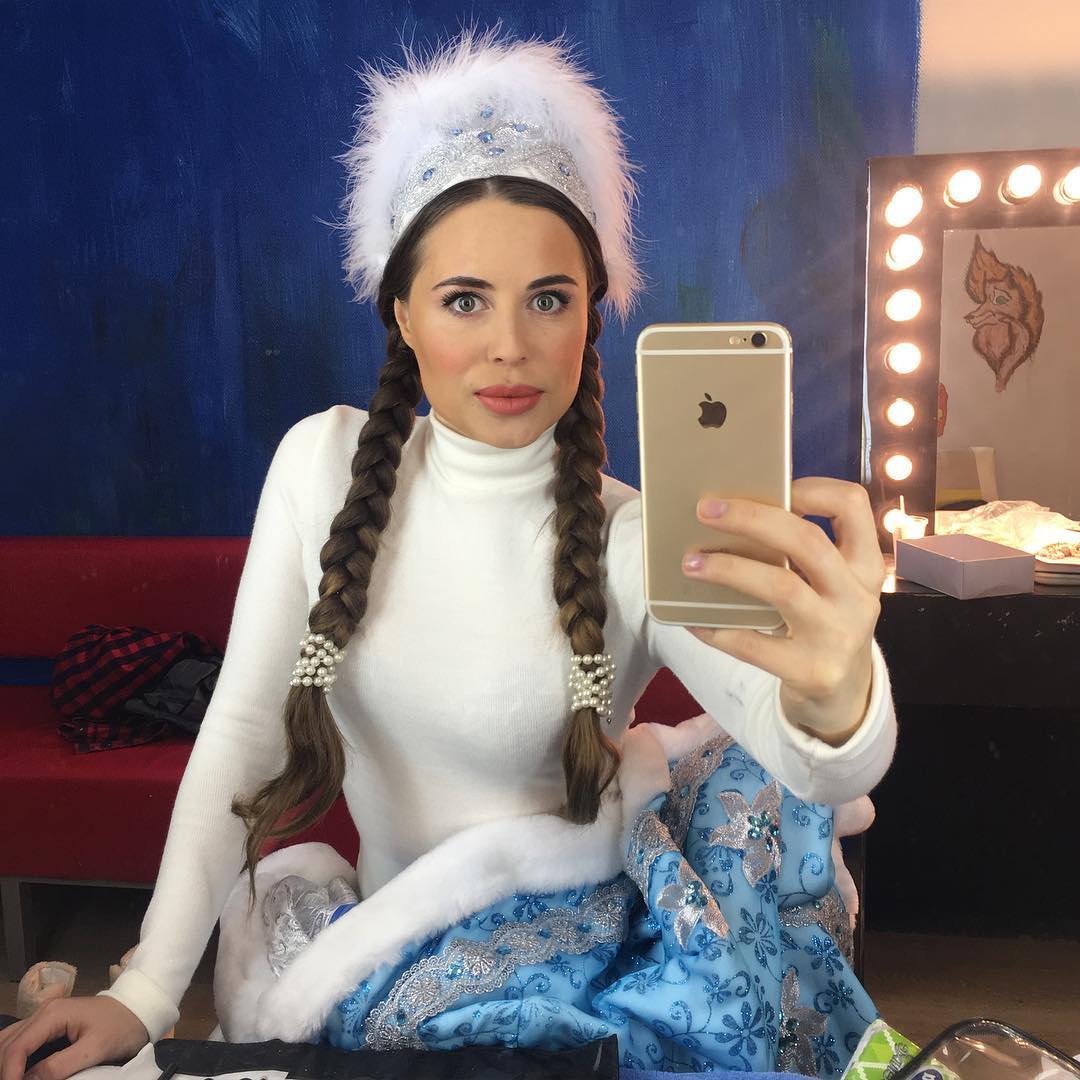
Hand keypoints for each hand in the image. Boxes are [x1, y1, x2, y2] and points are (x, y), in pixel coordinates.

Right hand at [0, 996, 147, 1079]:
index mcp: (53, 1015)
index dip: (9, 1074)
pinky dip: (13, 1058)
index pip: (17, 1048)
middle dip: (5, 1069)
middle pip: (7, 1044)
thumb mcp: (96, 1049)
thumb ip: (61, 1065)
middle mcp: (43, 1012)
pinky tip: (17, 1072)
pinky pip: (21, 1042)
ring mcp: (45, 1017)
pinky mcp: (49, 1025)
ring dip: (6, 1063)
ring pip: (10, 1041)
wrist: (139, 1008)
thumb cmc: (122, 1026)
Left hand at [680, 478, 885, 744]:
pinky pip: (753, 644)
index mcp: (863, 565)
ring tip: (690, 562)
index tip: (776, 486)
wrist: (843, 698)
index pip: (853, 505)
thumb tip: (730, 514)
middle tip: (706, 509)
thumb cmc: (823, 625)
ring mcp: (838, 635)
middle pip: (808, 540)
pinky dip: (717, 629)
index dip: (813, 487)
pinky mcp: (812, 672)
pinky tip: (691, 620)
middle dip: (753, 519)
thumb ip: (802, 556)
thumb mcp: (830, 587)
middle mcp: (857, 596)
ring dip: (729, 569)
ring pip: (781, 588)